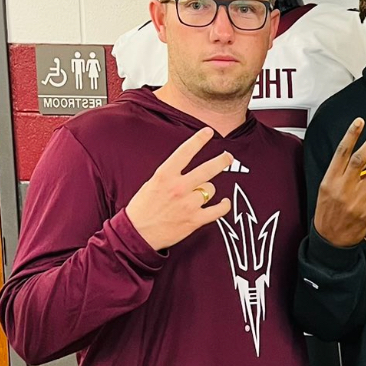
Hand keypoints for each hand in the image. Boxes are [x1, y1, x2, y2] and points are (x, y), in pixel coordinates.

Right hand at [125, 127, 233, 250]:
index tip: (208, 131)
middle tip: (228, 156)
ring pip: (211, 189)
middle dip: (221, 160)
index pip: (185, 152)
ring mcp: (188, 204)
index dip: (198, 140)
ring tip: (202, 194)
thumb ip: (171, 174)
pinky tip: (224, 203)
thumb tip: (187, 165)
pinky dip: (224, 206)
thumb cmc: (142, 208)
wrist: (137, 234)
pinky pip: (218, 210)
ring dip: (208, 191)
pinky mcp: (195, 220)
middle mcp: (178, 187)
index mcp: (164, 175)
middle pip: (207, 169)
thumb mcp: (152, 183)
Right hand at [313, 118, 365, 247]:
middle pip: (360, 160)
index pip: (341, 153)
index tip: (359, 122)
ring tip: (365, 189)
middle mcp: (344, 187)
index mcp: (330, 180)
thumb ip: (338, 172)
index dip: (351, 136)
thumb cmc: (327, 213)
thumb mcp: (325, 190)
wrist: (329, 241)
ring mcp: (357, 199)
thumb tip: (354, 153)